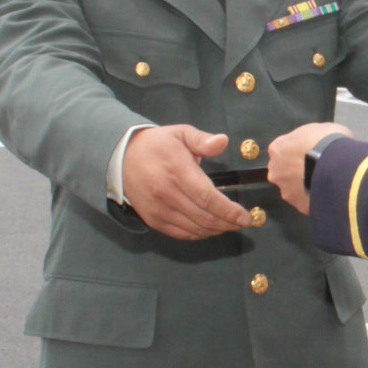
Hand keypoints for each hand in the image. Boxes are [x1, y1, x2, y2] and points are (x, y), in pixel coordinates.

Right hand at [121, 125, 249, 239]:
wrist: (122, 157)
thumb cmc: (158, 145)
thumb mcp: (180, 133)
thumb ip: (203, 140)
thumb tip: (223, 141)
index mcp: (177, 171)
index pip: (207, 197)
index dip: (229, 211)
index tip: (246, 217)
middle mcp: (166, 193)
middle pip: (203, 216)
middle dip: (228, 223)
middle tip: (243, 223)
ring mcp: (158, 209)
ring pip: (194, 228)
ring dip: (216, 230)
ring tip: (231, 226)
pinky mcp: (153, 219)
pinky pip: (180, 233)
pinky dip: (199, 234)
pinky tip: (211, 228)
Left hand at [268, 122, 352, 214]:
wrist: (340, 166)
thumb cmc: (329, 142)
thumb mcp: (319, 128)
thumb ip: (308, 138)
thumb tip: (314, 142)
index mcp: (278, 148)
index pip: (283, 151)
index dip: (297, 151)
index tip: (309, 153)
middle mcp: (276, 171)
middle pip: (284, 171)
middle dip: (297, 171)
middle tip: (316, 168)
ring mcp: (286, 190)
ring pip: (294, 188)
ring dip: (306, 186)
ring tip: (324, 182)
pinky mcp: (299, 205)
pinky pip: (307, 201)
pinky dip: (315, 198)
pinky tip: (328, 192)